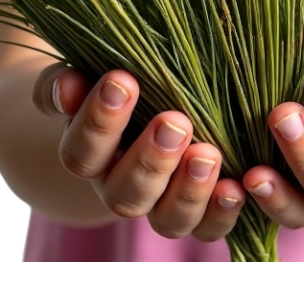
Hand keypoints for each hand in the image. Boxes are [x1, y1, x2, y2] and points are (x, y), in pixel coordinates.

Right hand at [32, 65, 246, 241]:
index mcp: (89, 156)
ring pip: (168, 220)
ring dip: (189, 191)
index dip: (99, 121)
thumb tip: (67, 86)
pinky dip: (222, 213)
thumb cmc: (112, 84)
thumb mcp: (87, 76)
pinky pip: (208, 228)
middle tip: (175, 122)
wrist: (142, 108)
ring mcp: (160, 206)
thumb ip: (69, 82)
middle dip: (152, 160)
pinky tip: (237, 187)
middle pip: (126, 193)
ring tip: (207, 155)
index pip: (82, 152)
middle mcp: (120, 188)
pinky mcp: (198, 214)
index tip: (123, 80)